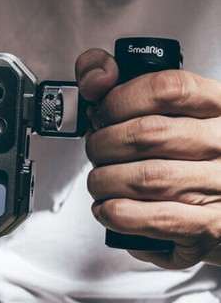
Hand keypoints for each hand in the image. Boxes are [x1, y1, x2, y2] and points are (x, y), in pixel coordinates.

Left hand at [76, 48, 220, 268]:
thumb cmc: (189, 151)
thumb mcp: (167, 108)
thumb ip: (122, 80)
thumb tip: (95, 75)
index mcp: (218, 106)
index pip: (166, 88)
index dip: (119, 99)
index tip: (101, 112)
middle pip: (147, 134)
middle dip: (103, 143)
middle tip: (96, 149)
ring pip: (145, 178)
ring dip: (105, 180)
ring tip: (101, 180)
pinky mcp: (212, 227)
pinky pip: (153, 219)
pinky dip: (117, 213)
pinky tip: (109, 207)